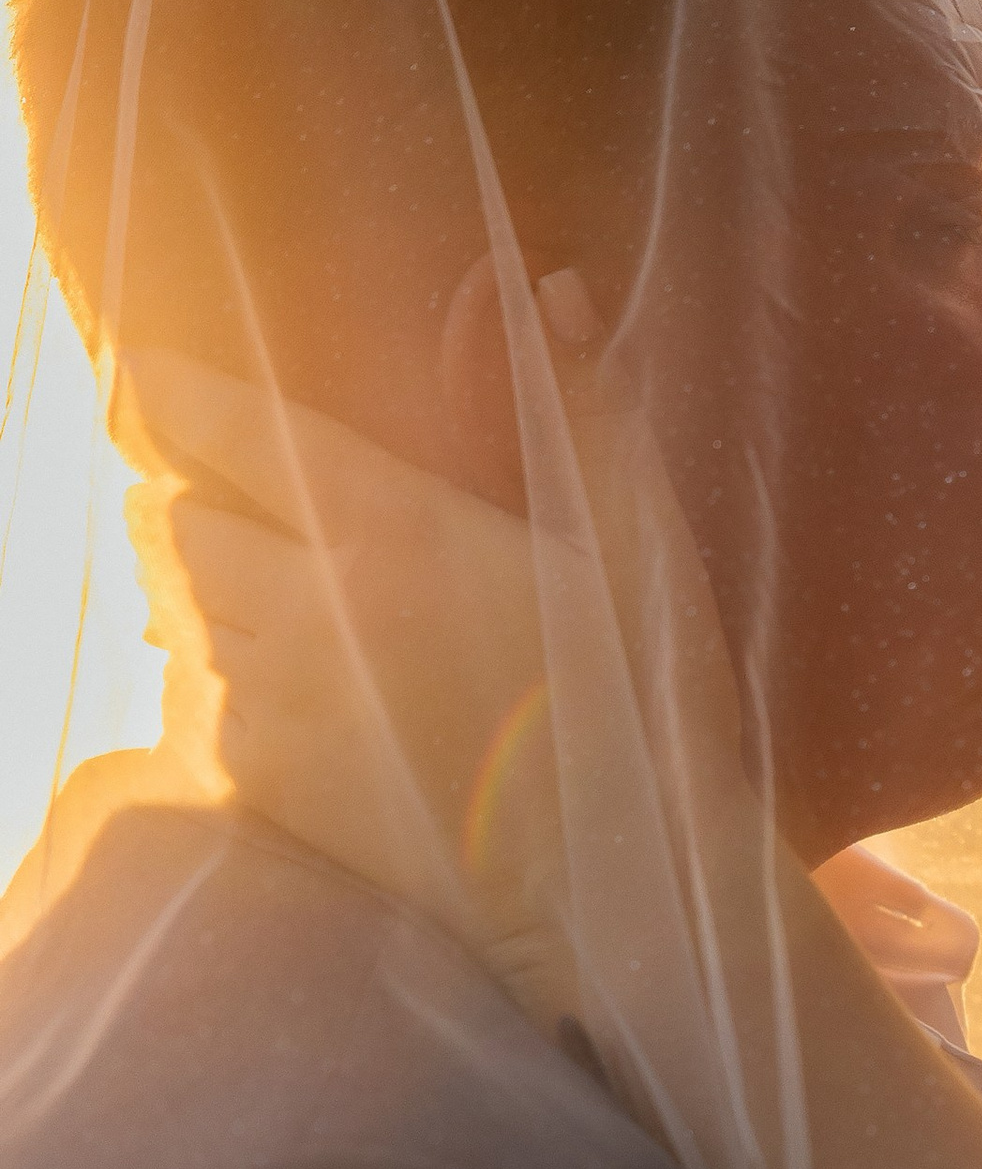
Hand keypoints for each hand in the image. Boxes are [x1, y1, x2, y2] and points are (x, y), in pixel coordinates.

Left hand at [121, 283, 739, 1023]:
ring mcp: (282, 703)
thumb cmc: (645, 706)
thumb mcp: (638, 541)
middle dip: (193, 503)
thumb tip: (539, 278)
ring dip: (206, 597)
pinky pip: (203, 711)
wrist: (622, 890)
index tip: (149, 378)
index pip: (225, 429)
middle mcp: (313, 607)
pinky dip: (227, 692)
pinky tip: (292, 697)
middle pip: (174, 521)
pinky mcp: (274, 787)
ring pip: (180, 616)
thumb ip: (579, 403)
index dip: (173, 395)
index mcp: (393, 526)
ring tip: (263, 598)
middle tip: (232, 504)